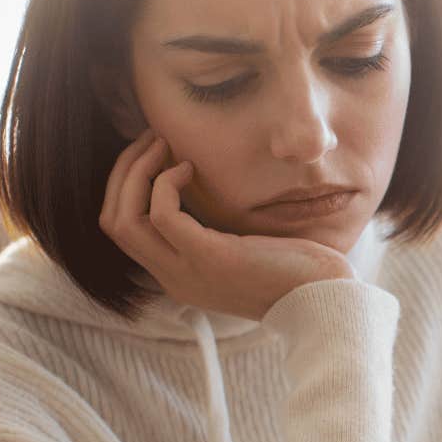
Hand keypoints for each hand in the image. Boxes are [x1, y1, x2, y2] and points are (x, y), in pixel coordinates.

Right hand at [99, 131, 353, 321]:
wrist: (328, 301)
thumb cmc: (299, 272)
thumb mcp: (245, 252)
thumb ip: (217, 233)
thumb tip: (204, 192)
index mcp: (180, 276)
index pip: (125, 232)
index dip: (128, 188)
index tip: (153, 155)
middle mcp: (175, 278)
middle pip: (114, 222)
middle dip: (123, 173)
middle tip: (150, 140)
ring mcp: (188, 271)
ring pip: (124, 219)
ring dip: (136, 172)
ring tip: (160, 144)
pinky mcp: (211, 258)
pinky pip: (163, 214)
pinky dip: (167, 183)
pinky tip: (191, 168)